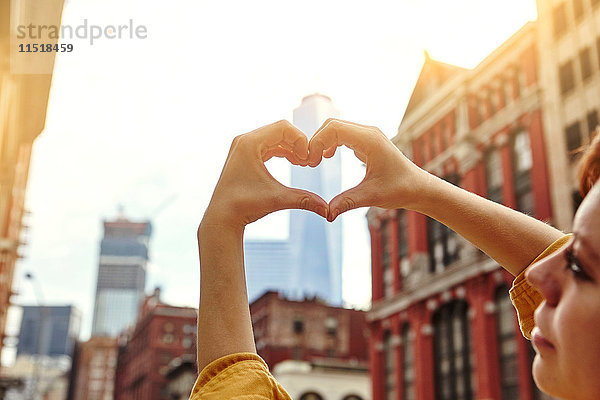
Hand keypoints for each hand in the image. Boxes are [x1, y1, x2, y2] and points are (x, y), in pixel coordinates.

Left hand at [202, 120, 328, 230]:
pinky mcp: (245, 154)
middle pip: (280, 129)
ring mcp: (243, 146)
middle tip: (309, 162)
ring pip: (275, 137)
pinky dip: (283, 151)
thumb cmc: (245, 206)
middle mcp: (244, 140)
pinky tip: (295, 162)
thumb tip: (328, 210)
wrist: (222, 217)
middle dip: (298, 143)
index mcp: (249, 143)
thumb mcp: (278, 199)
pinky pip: (269, 145)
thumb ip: (304, 200)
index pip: (283, 127)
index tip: (309, 159)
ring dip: (292, 147)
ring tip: (303, 163)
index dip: (301, 140)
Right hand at [308, 118, 429, 221]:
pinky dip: (330, 143)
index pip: (334, 128)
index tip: (310, 162)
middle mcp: (368, 133)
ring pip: (336, 128)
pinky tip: (326, 158)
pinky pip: (342, 135)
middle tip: (308, 163)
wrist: (418, 188)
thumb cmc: (400, 189)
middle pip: (332, 125)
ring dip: (322, 142)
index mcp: (370, 140)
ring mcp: (367, 136)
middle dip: (316, 141)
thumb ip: (347, 202)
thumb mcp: (372, 196)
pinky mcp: (366, 142)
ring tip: (314, 162)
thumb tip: (326, 214)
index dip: (317, 142)